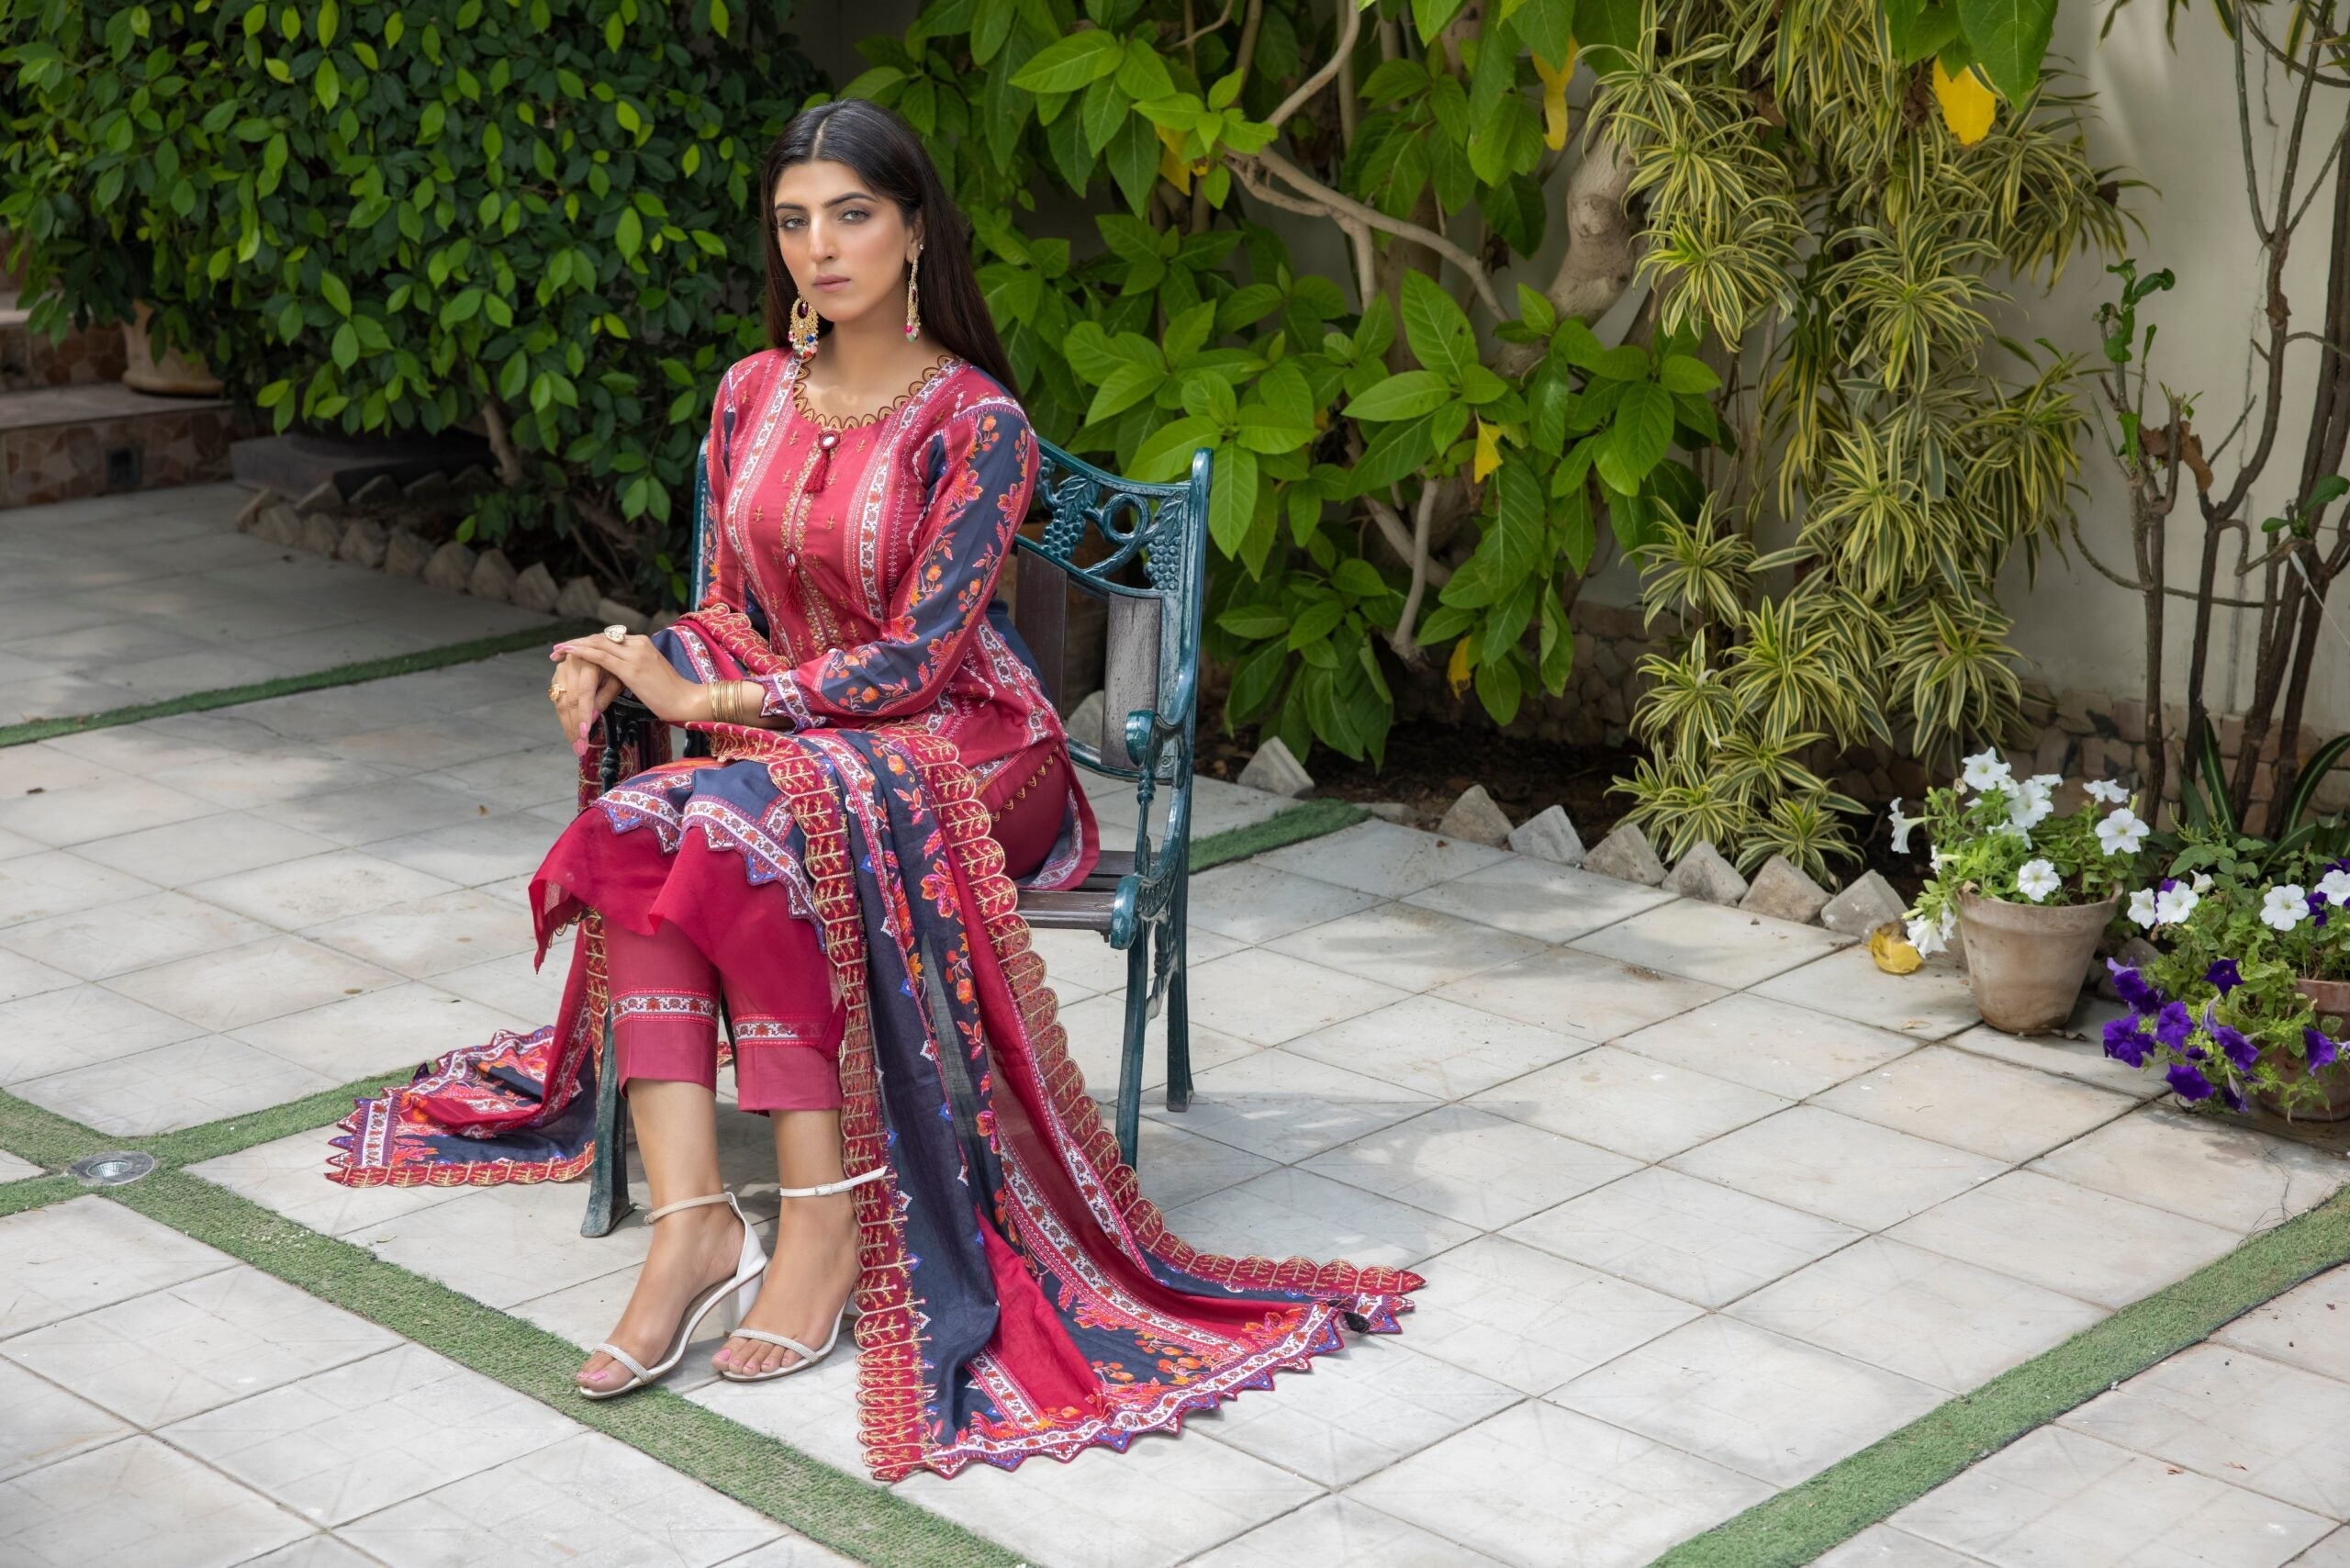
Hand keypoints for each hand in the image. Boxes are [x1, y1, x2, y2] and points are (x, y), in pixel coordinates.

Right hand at [548, 651, 619, 754]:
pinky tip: (571, 731)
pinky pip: (558, 700)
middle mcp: (572, 663)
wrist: (605, 649)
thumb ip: (605, 696)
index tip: (584, 734)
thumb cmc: (616, 666)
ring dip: (567, 725)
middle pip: (570, 699)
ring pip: (561, 702)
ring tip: (576, 745)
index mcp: (590, 660)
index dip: (583, 714)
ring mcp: (562, 669)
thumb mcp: (617, 679)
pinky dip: (564, 717)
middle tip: (580, 748)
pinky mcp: (557, 676)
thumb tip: (591, 717)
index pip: (584, 692)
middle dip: (574, 726)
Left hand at [553, 632, 711, 727]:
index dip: (589, 641)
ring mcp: (634, 654)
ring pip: (597, 644)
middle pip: (601, 637)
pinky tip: (568, 653)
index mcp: (643, 643)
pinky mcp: (630, 668)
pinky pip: (600, 656)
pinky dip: (581, 652)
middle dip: (577, 642)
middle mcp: (638, 643)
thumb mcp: (649, 674)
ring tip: (557, 650)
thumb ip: (633, 668)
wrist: (686, 701)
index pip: (609, 638)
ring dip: (574, 646)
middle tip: (557, 648)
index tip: (572, 647)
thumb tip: (615, 673)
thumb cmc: (670, 694)